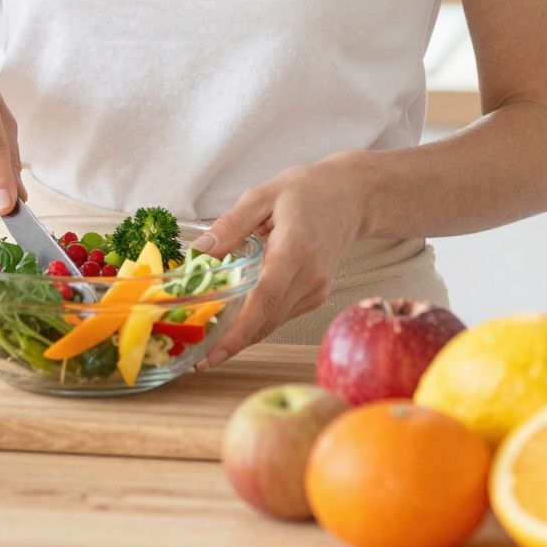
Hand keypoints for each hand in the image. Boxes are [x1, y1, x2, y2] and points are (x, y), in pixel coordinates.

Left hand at [189, 155, 368, 369]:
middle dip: (231, 343)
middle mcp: (310, 277)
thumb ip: (230, 225)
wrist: (350, 196)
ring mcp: (317, 289)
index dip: (236, 333)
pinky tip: (236, 318)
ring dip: (243, 334)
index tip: (211, 354)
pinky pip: (281, 314)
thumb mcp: (262, 195)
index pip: (263, 302)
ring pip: (273, 322)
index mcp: (294, 250)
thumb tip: (200, 253)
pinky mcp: (318, 295)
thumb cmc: (306, 191)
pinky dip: (258, 320)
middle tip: (196, 356)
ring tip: (209, 339)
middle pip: (266, 321)